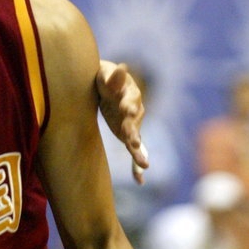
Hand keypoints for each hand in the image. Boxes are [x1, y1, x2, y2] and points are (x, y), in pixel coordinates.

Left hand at [97, 61, 147, 183]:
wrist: (106, 86)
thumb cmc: (104, 77)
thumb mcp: (105, 73)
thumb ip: (114, 76)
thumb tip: (122, 68)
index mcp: (130, 95)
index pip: (130, 101)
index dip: (129, 106)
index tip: (128, 111)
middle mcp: (135, 111)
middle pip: (134, 122)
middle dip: (133, 132)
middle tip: (133, 142)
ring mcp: (132, 125)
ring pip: (136, 139)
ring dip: (138, 151)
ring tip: (144, 165)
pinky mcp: (128, 135)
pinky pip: (134, 151)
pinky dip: (136, 165)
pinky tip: (140, 180)